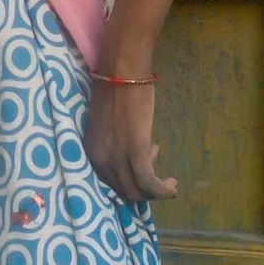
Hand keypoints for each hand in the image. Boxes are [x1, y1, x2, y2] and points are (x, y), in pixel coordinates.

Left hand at [83, 78, 179, 205]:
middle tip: (160, 174)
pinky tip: (172, 187)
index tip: (147, 163)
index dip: (130, 179)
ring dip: (156, 193)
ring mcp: (116, 158)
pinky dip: (162, 190)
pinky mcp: (135, 152)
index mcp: (91, 152)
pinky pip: (149, 183)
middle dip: (144, 187)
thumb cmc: (118, 90)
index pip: (110, 182)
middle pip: (123, 190)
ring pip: (136, 191)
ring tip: (170, 183)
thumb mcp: (112, 125)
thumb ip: (120, 142)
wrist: (122, 71)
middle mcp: (99, 160)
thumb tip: (145, 149)